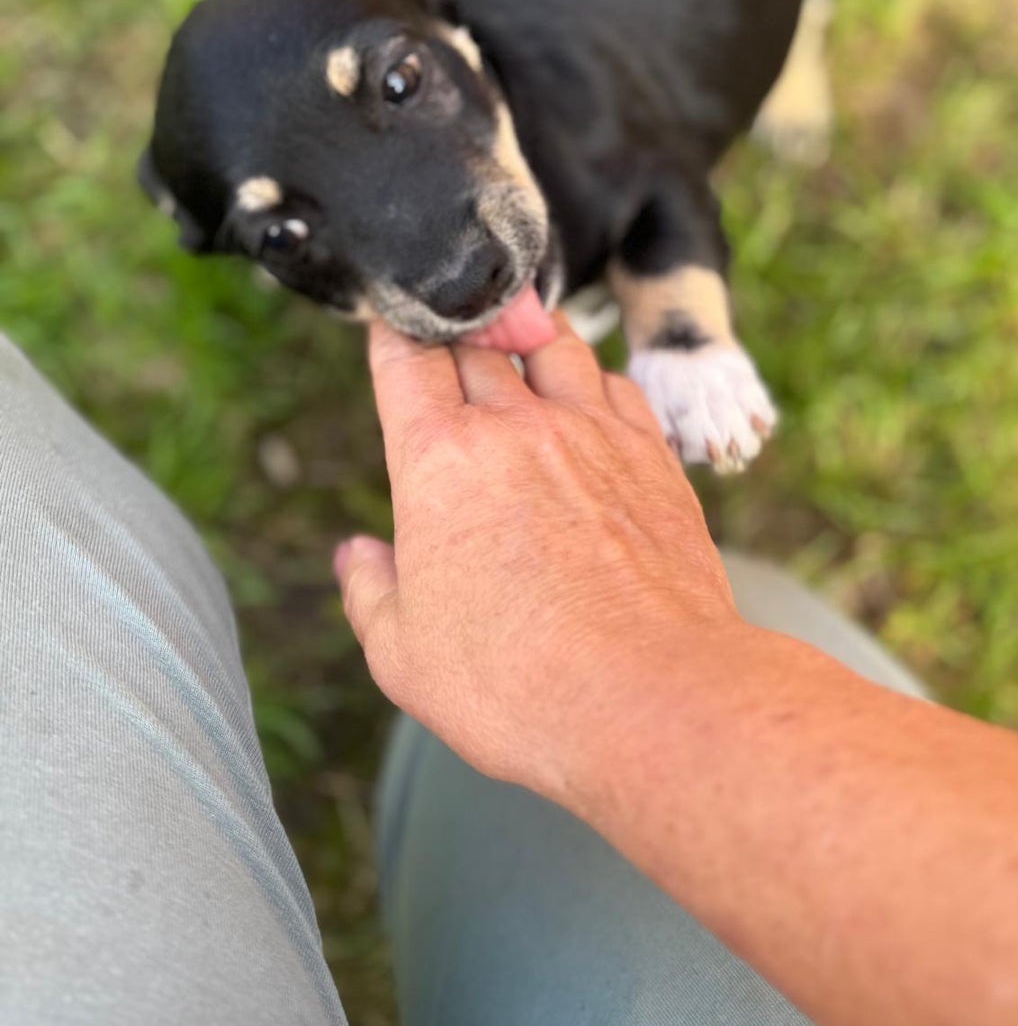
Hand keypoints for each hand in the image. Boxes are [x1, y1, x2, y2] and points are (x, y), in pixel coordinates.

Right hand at [334, 316, 743, 802]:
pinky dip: (592, 379)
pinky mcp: (653, 455)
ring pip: (554, 345)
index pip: (407, 358)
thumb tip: (356, 555)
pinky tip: (588, 399)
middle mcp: (516, 427)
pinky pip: (616, 385)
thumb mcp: (405, 656)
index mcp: (438, 460)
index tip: (391, 328)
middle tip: (447, 337)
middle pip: (476, 344)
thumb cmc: (518, 686)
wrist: (651, 697)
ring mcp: (592, 433)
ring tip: (516, 341)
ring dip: (527, 337)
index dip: (394, 334)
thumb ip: (370, 592)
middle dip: (454, 335)